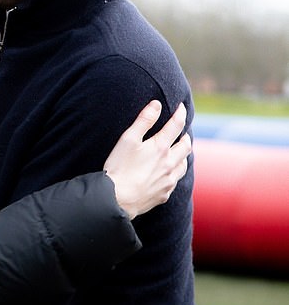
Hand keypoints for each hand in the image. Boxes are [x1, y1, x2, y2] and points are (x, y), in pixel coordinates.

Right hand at [103, 101, 190, 219]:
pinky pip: (175, 181)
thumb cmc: (120, 167)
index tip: (181, 107)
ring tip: (179, 152)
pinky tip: (168, 173)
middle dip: (185, 136)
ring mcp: (168, 180)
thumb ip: (144, 120)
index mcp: (161, 147)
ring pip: (184, 165)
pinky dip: (175, 173)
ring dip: (183, 155)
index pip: (176, 125)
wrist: (118, 199)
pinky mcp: (163, 194)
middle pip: (186, 146)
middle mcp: (169, 164)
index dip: (180, 114)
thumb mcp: (128, 139)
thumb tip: (156, 104)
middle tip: (182, 132)